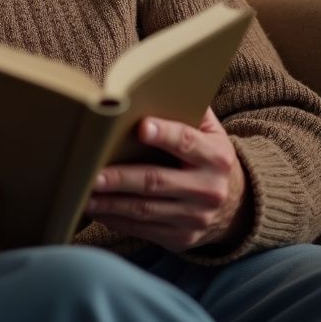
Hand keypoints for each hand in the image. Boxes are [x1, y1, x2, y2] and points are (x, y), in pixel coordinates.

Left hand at [85, 108, 251, 252]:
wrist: (236, 205)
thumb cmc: (207, 155)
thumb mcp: (210, 131)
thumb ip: (189, 109)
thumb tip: (153, 84)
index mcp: (215, 156)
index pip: (188, 142)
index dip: (165, 134)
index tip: (141, 127)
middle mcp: (208, 189)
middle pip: (157, 181)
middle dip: (122, 178)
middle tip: (93, 174)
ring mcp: (195, 218)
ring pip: (145, 210)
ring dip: (111, 203)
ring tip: (84, 193)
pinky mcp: (182, 237)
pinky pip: (144, 229)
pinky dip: (117, 220)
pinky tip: (96, 209)